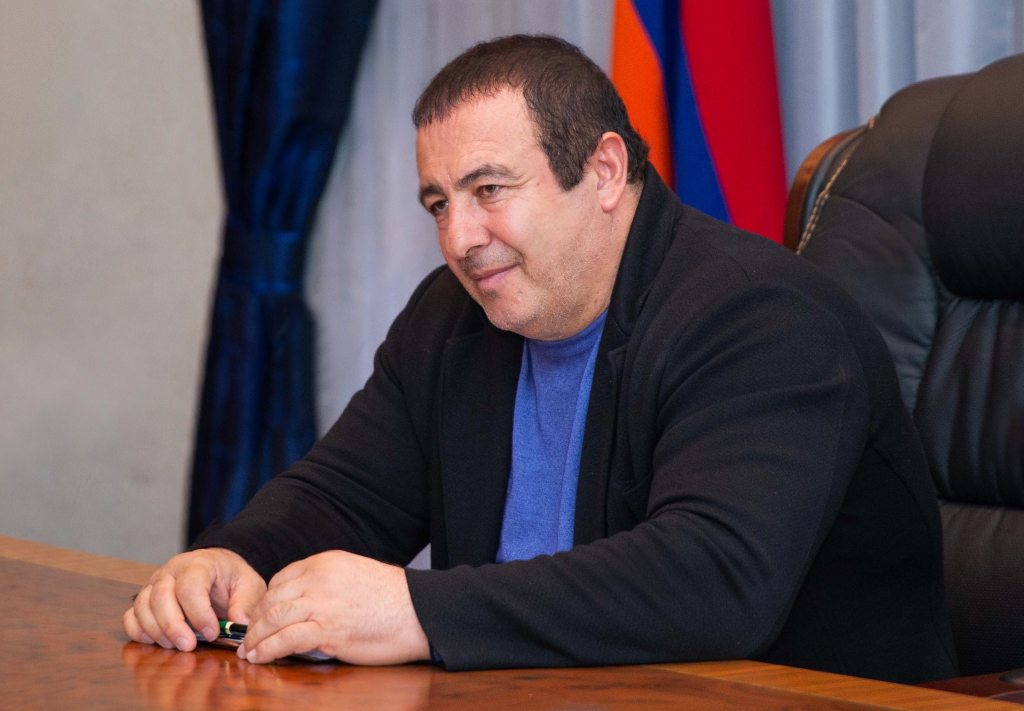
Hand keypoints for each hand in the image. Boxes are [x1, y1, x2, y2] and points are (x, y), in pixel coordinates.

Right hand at [123, 548, 266, 651]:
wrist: (218, 568)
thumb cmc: (231, 578)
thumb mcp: (248, 584)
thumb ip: (245, 603)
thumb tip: (239, 624)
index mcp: (198, 564)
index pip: (190, 586)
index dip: (199, 613)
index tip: (212, 632)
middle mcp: (171, 571)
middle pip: (160, 597)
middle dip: (173, 626)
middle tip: (188, 646)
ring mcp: (154, 584)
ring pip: (142, 607)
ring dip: (157, 631)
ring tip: (176, 645)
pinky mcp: (145, 599)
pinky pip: (131, 615)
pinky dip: (138, 631)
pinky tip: (155, 641)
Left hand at [239, 550, 429, 664]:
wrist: (418, 612)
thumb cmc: (393, 599)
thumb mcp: (356, 575)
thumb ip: (329, 583)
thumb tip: (308, 602)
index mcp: (326, 562)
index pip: (281, 579)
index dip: (266, 600)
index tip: (260, 617)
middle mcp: (319, 579)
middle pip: (272, 598)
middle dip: (254, 620)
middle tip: (246, 637)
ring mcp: (322, 603)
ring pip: (273, 618)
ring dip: (255, 637)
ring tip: (248, 651)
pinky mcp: (327, 630)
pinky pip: (286, 639)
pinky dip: (268, 649)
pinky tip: (260, 657)